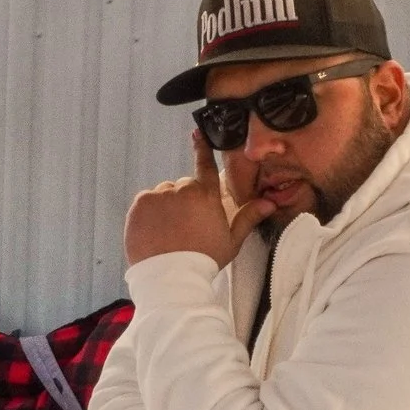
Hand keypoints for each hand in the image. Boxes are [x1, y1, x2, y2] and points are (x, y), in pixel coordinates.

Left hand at [124, 133, 275, 267]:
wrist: (172, 276)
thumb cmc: (203, 261)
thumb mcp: (231, 241)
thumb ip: (248, 217)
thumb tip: (269, 202)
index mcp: (207, 196)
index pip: (205, 166)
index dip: (202, 148)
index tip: (197, 133)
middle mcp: (184, 189)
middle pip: (182, 188)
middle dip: (183, 202)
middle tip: (184, 228)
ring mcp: (160, 195)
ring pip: (162, 195)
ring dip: (165, 208)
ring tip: (168, 233)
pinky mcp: (141, 203)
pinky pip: (145, 203)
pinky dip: (148, 214)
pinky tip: (155, 232)